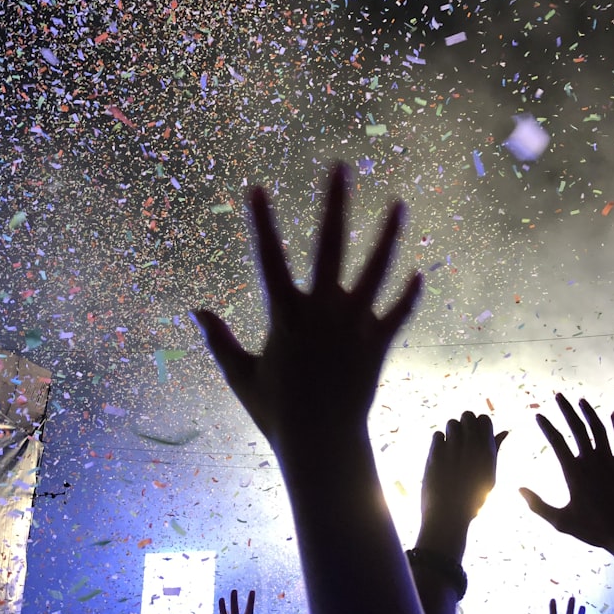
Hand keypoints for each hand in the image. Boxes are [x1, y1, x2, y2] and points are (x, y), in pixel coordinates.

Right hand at [195, 164, 421, 453]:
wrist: (322, 447)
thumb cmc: (277, 413)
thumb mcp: (240, 376)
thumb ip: (218, 341)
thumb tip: (194, 310)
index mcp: (286, 317)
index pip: (268, 259)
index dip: (262, 222)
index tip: (258, 188)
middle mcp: (322, 313)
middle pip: (330, 246)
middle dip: (334, 203)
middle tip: (341, 167)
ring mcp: (354, 327)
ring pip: (375, 271)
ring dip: (388, 235)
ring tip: (399, 203)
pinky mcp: (378, 345)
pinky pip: (397, 314)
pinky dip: (408, 295)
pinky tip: (419, 273)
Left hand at [422, 411, 507, 525]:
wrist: (448, 515)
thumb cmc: (472, 499)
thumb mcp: (489, 475)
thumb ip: (495, 451)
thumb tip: (504, 431)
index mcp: (488, 451)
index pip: (485, 419)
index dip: (478, 425)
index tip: (474, 437)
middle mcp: (472, 445)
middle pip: (467, 415)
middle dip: (464, 424)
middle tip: (461, 440)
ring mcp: (453, 448)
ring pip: (451, 423)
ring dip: (450, 432)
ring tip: (450, 449)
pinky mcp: (436, 452)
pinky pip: (437, 435)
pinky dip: (438, 442)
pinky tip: (441, 456)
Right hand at [519, 393, 613, 553]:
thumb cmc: (594, 529)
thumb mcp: (561, 522)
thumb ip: (538, 505)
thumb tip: (518, 490)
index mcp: (574, 472)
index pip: (557, 441)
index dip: (546, 426)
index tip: (538, 414)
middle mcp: (592, 461)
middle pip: (578, 428)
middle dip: (566, 410)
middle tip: (558, 395)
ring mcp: (611, 461)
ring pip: (599, 429)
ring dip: (589, 412)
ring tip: (581, 400)